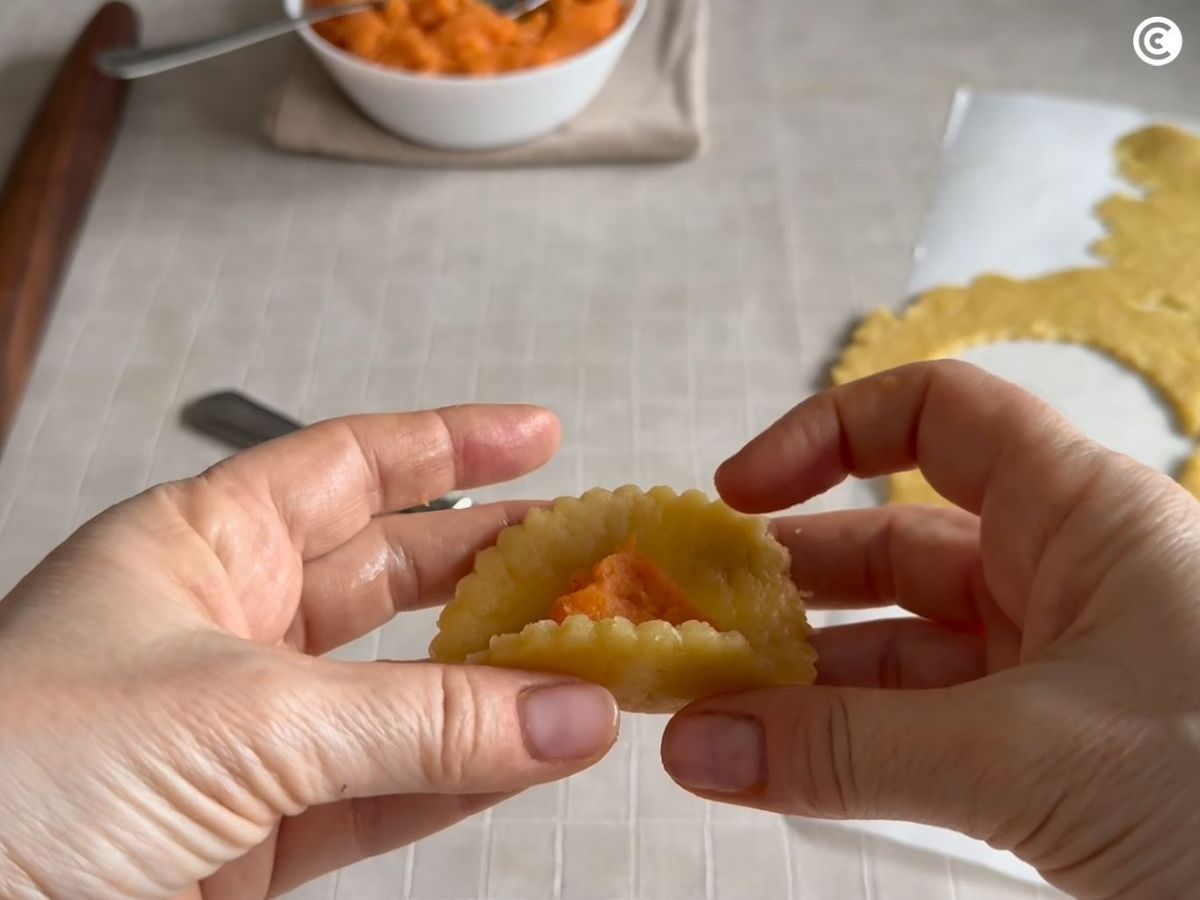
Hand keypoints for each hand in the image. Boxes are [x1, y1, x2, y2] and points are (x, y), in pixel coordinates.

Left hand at [0, 406, 617, 899]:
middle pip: (390, 574)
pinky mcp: (256, 837)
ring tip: (583, 670)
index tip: (536, 434)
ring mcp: (247, 737)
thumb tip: (561, 710)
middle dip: (489, 562)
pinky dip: (462, 780)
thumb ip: (418, 721)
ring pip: (400, 694)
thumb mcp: (239, 717)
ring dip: (492, 686)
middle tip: (581, 554)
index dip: (447, 443)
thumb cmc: (7, 776)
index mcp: (193, 547)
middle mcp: (224, 630)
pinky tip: (528, 760)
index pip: (347, 466)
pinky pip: (387, 793)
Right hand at [661, 360, 1199, 898]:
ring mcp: (1057, 672)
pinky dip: (849, 746)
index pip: (936, 418)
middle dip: (788, 582)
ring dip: (803, 682)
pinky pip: (926, 729)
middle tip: (690, 626)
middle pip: (893, 544)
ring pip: (901, 650)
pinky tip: (778, 767)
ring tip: (705, 715)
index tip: (736, 495)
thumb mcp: (1035, 752)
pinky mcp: (1053, 756)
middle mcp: (1066, 579)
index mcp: (1084, 517)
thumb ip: (854, 752)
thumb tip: (698, 745)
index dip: (827, 435)